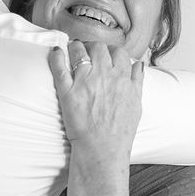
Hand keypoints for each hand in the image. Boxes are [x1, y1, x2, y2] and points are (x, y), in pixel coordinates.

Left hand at [48, 40, 143, 162]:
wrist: (103, 149)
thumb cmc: (121, 131)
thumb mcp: (137, 104)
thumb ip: (138, 81)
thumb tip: (139, 64)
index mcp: (122, 78)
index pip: (118, 51)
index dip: (111, 50)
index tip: (106, 54)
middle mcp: (104, 75)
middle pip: (98, 47)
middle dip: (93, 46)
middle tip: (88, 50)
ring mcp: (84, 82)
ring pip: (79, 52)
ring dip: (75, 47)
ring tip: (73, 48)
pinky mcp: (67, 92)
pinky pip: (59, 67)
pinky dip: (56, 56)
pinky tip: (55, 51)